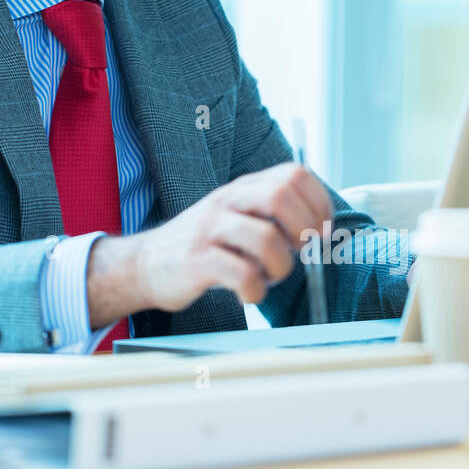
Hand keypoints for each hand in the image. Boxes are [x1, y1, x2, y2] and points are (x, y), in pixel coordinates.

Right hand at [86, 163, 332, 327]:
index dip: (318, 203)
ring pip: (266, 239)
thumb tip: (321, 232)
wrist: (146, 264)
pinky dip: (255, 291)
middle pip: (281, 197)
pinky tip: (250, 294)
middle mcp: (227, 201)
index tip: (319, 231)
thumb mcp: (238, 218)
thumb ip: (274, 217)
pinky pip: (241, 274)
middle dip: (304, 229)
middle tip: (299, 252)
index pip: (295, 175)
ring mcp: (210, 229)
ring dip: (281, 267)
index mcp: (244, 188)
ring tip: (270, 277)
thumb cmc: (206, 246)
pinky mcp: (196, 261)